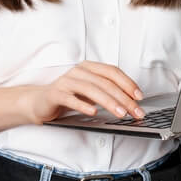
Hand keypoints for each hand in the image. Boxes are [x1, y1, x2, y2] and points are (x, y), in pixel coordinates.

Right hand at [24, 61, 144, 124]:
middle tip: (135, 111)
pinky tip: (94, 112)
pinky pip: (71, 99)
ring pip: (91, 90)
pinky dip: (84, 105)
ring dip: (109, 102)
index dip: (128, 83)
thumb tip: (132, 102)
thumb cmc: (69, 96)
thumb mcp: (91, 92)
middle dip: (123, 98)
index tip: (140, 97)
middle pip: (105, 83)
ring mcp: (66, 81)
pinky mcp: (55, 94)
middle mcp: (78, 71)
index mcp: (89, 67)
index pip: (112, 72)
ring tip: (121, 113)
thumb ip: (107, 92)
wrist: (40, 102)